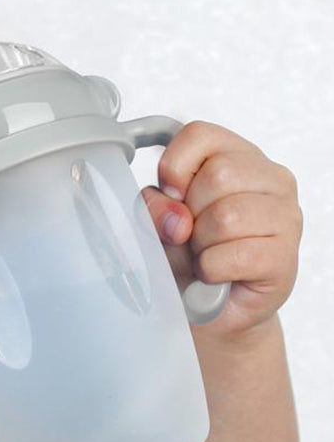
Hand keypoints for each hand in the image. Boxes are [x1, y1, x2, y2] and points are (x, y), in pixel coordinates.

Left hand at [141, 120, 302, 338]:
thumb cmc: (188, 253)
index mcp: (239, 156)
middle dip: (190, 212)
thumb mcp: (159, 220)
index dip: (174, 166)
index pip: (200, 134)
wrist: (210, 307)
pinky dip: (211, 270)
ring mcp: (286, 217)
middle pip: (217, 175)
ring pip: (228, 216)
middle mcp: (271, 179)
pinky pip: (235, 255)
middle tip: (193, 234)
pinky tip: (216, 273)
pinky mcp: (286, 257)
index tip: (172, 194)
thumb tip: (176, 219)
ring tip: (206, 254)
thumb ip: (155, 207)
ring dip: (201, 245)